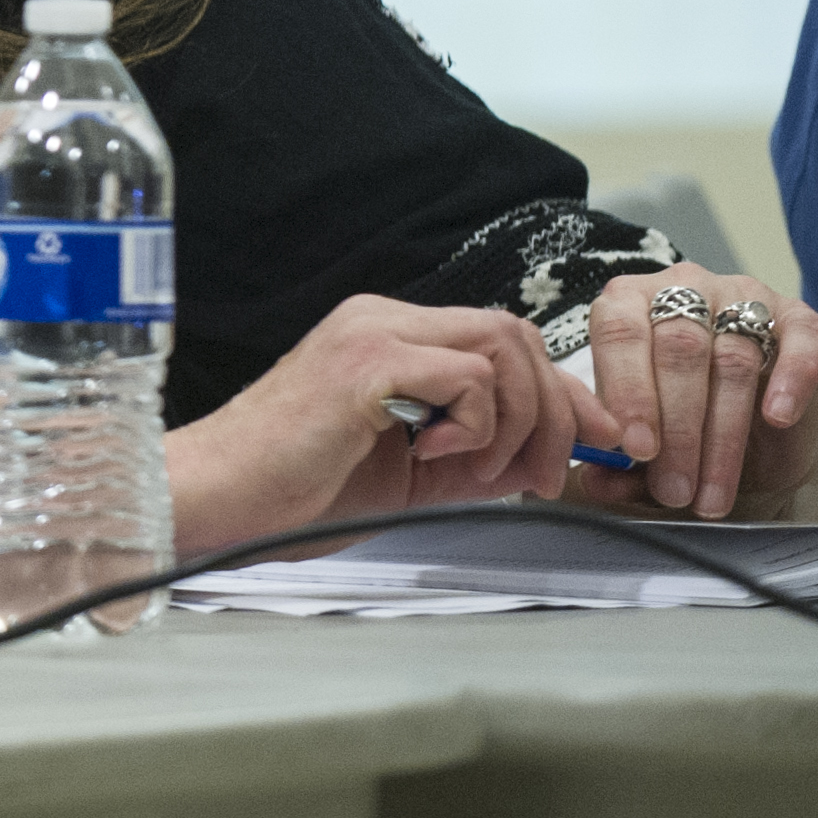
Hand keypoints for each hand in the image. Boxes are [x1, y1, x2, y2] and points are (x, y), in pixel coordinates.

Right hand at [169, 294, 622, 555]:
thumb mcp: (410, 474)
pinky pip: (467, 376)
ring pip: (501, 348)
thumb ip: (475, 457)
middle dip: (556, 408)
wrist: (219, 499)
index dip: (561, 392)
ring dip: (519, 420)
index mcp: (387, 335)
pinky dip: (477, 425)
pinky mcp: (367, 363)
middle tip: (548, 475)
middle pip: (513, 333)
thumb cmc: (293, 491)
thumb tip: (550, 459)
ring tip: (482, 471)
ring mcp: (373, 333)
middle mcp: (381, 318)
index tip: (598, 441)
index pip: (501, 341)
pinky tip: (433, 456)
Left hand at [567, 265, 817, 521]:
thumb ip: (618, 461)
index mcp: (628, 301)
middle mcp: (684, 287)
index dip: (629, 393)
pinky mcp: (800, 319)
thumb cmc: (683, 426)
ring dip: (723, 437)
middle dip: (677, 429)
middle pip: (678, 350)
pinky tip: (778, 418)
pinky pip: (801, 341)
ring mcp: (744, 296)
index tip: (637, 449)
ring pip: (733, 361)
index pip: (620, 334)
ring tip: (711, 494)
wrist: (757, 435)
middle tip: (674, 488)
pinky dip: (791, 379)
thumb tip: (596, 481)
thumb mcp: (648, 445)